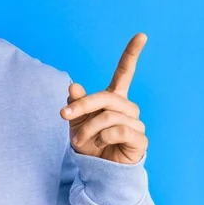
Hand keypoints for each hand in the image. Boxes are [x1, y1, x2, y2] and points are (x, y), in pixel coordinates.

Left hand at [60, 33, 148, 163]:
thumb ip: (76, 103)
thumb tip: (74, 86)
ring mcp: (135, 122)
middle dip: (81, 105)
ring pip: (108, 116)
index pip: (125, 72)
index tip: (141, 35)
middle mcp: (126, 106)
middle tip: (62, 114)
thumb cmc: (87, 141)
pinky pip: (118, 130)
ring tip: (80, 140)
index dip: (132, 54)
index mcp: (113, 98)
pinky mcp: (139, 138)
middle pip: (105, 97)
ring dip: (88, 128)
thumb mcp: (75, 120)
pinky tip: (99, 144)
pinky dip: (102, 137)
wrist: (96, 169)